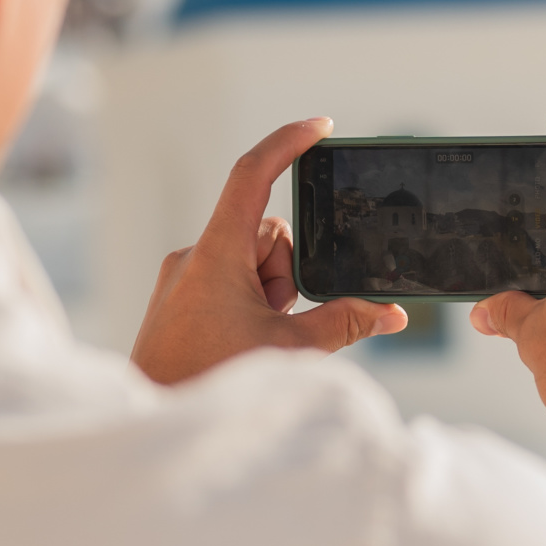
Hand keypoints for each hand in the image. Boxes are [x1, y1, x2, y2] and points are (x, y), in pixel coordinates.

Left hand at [132, 118, 407, 385]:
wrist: (154, 418)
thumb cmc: (211, 384)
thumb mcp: (289, 351)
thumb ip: (344, 324)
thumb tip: (390, 313)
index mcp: (216, 253)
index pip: (252, 174)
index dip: (288, 142)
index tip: (321, 127)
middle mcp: (195, 255)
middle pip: (268, 233)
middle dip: (290, 272)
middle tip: (280, 318)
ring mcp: (186, 277)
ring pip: (253, 261)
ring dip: (272, 292)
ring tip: (260, 337)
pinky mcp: (181, 298)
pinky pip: (232, 281)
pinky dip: (252, 303)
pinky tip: (246, 341)